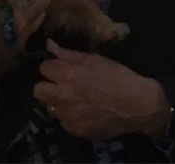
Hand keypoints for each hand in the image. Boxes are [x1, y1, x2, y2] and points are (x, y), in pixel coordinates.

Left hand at [33, 40, 170, 141]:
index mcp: (68, 74)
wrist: (136, 105)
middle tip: (60, 85)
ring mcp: (68, 115)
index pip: (43, 67)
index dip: (52, 66)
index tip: (59, 68)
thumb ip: (68, 54)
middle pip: (38, 90)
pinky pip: (62, 121)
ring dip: (57, 101)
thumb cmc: (117, 77)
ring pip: (49, 107)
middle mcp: (63, 96)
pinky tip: (83, 111)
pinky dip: (69, 116)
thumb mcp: (94, 60)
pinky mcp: (74, 130)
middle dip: (47, 85)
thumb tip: (49, 45)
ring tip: (72, 99)